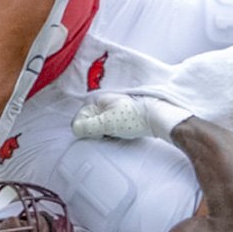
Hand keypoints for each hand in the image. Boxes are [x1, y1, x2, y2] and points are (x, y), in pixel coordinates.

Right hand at [72, 93, 191, 140]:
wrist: (157, 117)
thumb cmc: (133, 118)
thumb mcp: (107, 124)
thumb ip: (87, 126)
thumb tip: (75, 129)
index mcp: (97, 99)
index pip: (79, 120)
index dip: (88, 129)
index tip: (101, 132)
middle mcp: (103, 101)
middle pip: (89, 122)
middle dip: (96, 131)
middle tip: (110, 132)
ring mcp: (112, 107)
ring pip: (98, 125)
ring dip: (105, 132)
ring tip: (118, 131)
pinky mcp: (121, 114)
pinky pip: (109, 126)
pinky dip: (113, 131)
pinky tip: (122, 131)